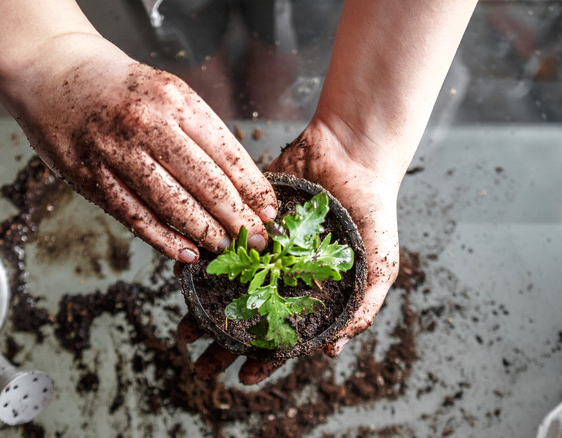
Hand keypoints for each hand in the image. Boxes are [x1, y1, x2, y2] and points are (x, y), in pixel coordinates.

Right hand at [2, 34, 276, 261]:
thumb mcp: (164, 89)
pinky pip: (134, 216)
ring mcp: (116, 153)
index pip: (226, 153)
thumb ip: (195, 130)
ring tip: (227, 249)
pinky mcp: (90, 177)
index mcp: (175, 99)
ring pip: (172, 204)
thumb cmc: (116, 84)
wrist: (50, 71)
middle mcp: (147, 124)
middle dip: (238, 218)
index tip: (270, 211)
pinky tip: (185, 252)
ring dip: (205, 232)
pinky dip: (163, 239)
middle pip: (205, 183)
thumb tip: (235, 182)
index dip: (253, 188)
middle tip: (258, 241)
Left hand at [177, 120, 401, 384]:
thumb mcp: (379, 265)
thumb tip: (333, 350)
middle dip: (222, 341)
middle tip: (198, 360)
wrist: (353, 153)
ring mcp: (260, 248)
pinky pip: (217, 243)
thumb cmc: (374, 210)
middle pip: (247, 316)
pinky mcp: (245, 219)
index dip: (264, 359)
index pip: (283, 334)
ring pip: (225, 285)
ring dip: (203, 307)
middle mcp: (279, 274)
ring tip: (182, 328)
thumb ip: (362, 308)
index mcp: (308, 292)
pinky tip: (182, 275)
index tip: (243, 377)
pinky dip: (199, 260)